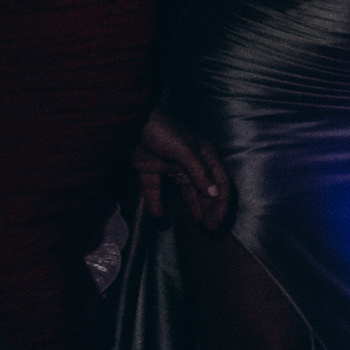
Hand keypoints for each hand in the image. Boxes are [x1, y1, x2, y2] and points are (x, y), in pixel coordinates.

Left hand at [134, 112, 229, 229]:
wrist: (128, 120)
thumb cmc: (161, 130)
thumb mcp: (184, 151)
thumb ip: (199, 173)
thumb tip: (215, 194)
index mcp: (204, 154)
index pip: (219, 181)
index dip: (221, 203)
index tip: (218, 222)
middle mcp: (190, 162)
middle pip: (204, 189)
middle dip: (210, 209)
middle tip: (211, 230)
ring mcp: (169, 166)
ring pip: (185, 191)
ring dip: (192, 207)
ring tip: (197, 225)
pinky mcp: (149, 170)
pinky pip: (155, 190)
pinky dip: (157, 204)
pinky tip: (159, 217)